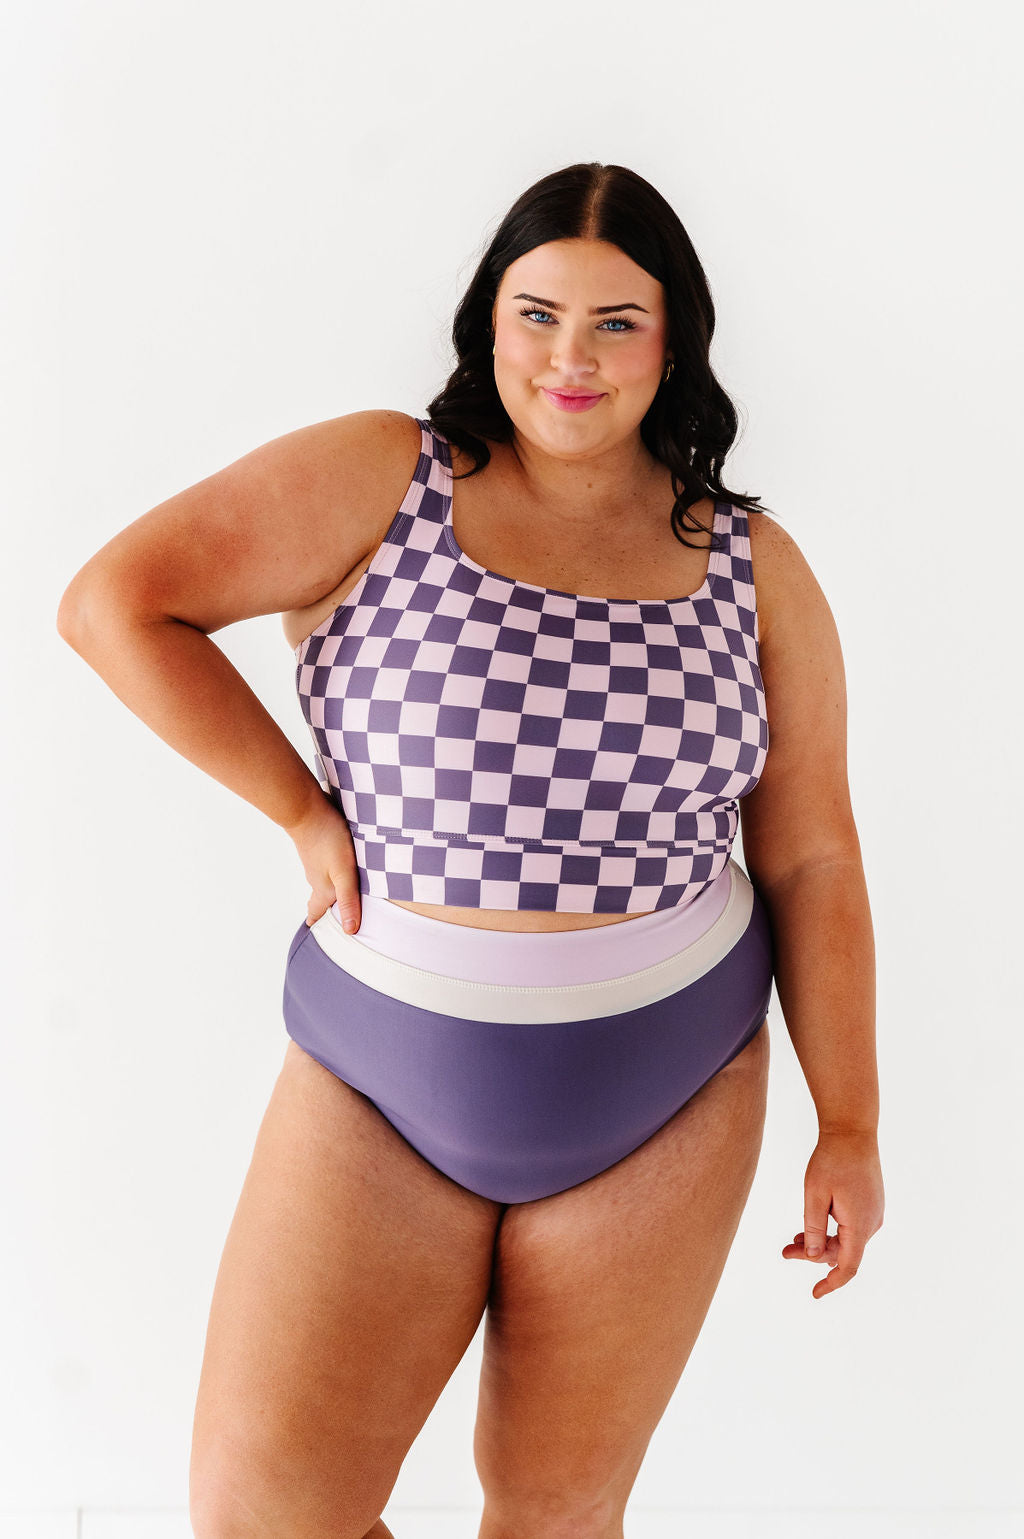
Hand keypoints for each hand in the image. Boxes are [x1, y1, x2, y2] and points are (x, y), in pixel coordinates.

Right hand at [287, 791, 362, 934]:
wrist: (306, 809)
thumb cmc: (327, 840)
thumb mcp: (343, 872)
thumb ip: (348, 900)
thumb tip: (350, 931)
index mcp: (322, 889)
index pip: (317, 913)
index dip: (319, 925)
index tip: (320, 939)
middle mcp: (316, 878)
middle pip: (319, 901)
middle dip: (325, 912)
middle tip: (331, 923)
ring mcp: (315, 862)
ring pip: (322, 883)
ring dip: (330, 893)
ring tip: (339, 899)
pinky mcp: (318, 848)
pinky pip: (325, 868)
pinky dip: (332, 875)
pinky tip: (340, 869)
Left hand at [782, 1128, 883, 1298]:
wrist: (853, 1131)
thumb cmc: (832, 1160)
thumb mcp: (815, 1195)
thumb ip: (814, 1229)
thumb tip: (814, 1257)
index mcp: (859, 1225)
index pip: (848, 1267)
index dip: (832, 1283)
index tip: (815, 1294)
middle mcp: (872, 1223)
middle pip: (842, 1252)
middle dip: (813, 1255)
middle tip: (784, 1252)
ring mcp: (873, 1213)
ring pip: (846, 1239)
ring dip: (821, 1242)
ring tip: (792, 1239)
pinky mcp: (870, 1204)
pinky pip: (850, 1226)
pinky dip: (831, 1230)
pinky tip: (812, 1227)